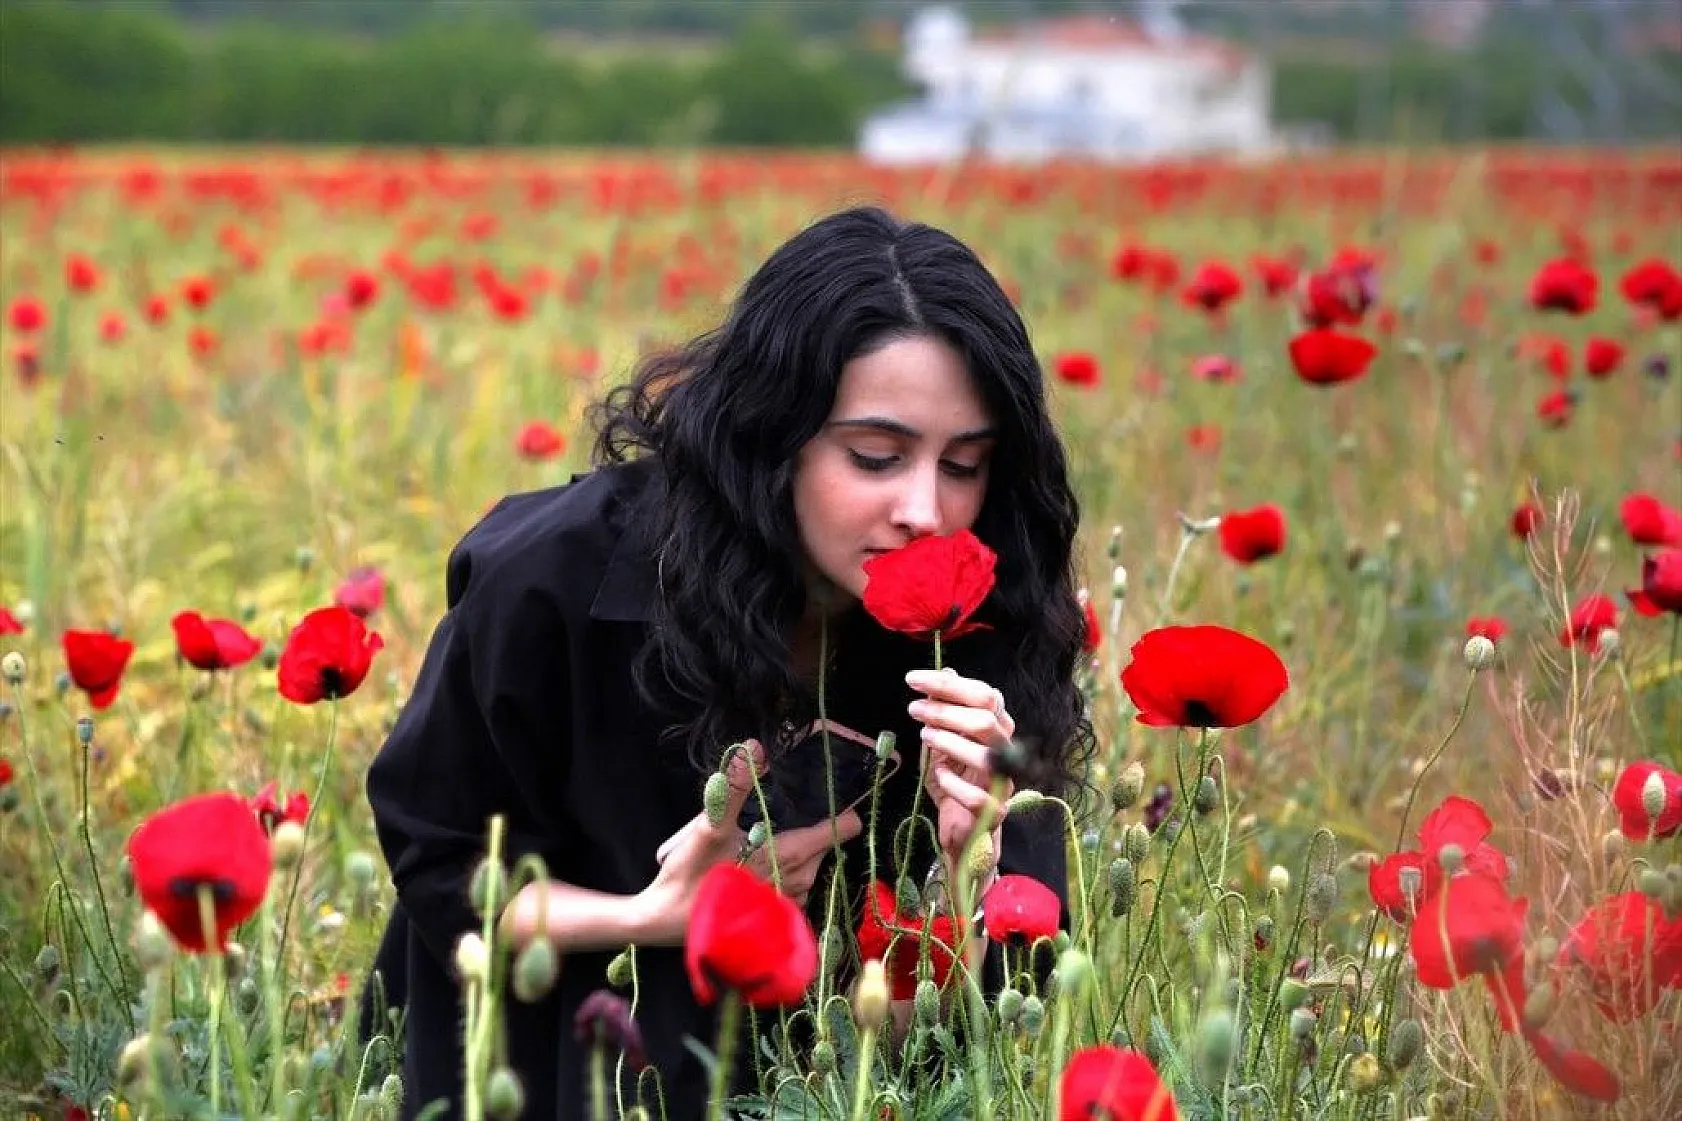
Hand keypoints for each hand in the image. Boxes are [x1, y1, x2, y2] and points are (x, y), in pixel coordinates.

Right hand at [640, 742, 861, 943]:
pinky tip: (757, 866)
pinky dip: (785, 872)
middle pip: (825, 844)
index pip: (843, 828)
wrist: (666, 922)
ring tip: (764, 840)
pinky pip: (795, 885)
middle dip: (811, 828)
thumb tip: (755, 748)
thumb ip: (734, 787)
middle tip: (778, 817)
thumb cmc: (690, 875)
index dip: (840, 810)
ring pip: (811, 864)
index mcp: (793, 855)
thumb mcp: (708, 826)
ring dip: (797, 851)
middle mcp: (801, 881)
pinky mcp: (776, 916)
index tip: (828, 797)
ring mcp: (790, 901)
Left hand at [905, 668, 1013, 881]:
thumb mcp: (943, 740)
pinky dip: (954, 783)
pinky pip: (979, 797)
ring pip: (986, 755)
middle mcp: (1005, 752)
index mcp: (997, 729)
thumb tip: (945, 671)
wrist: (961, 829)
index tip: (914, 680)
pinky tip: (938, 775)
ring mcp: (1003, 783)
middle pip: (986, 721)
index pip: (984, 696)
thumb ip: (946, 709)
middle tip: (914, 709)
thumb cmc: (954, 781)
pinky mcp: (994, 812)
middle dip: (946, 710)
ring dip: (949, 741)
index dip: (948, 685)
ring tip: (924, 737)